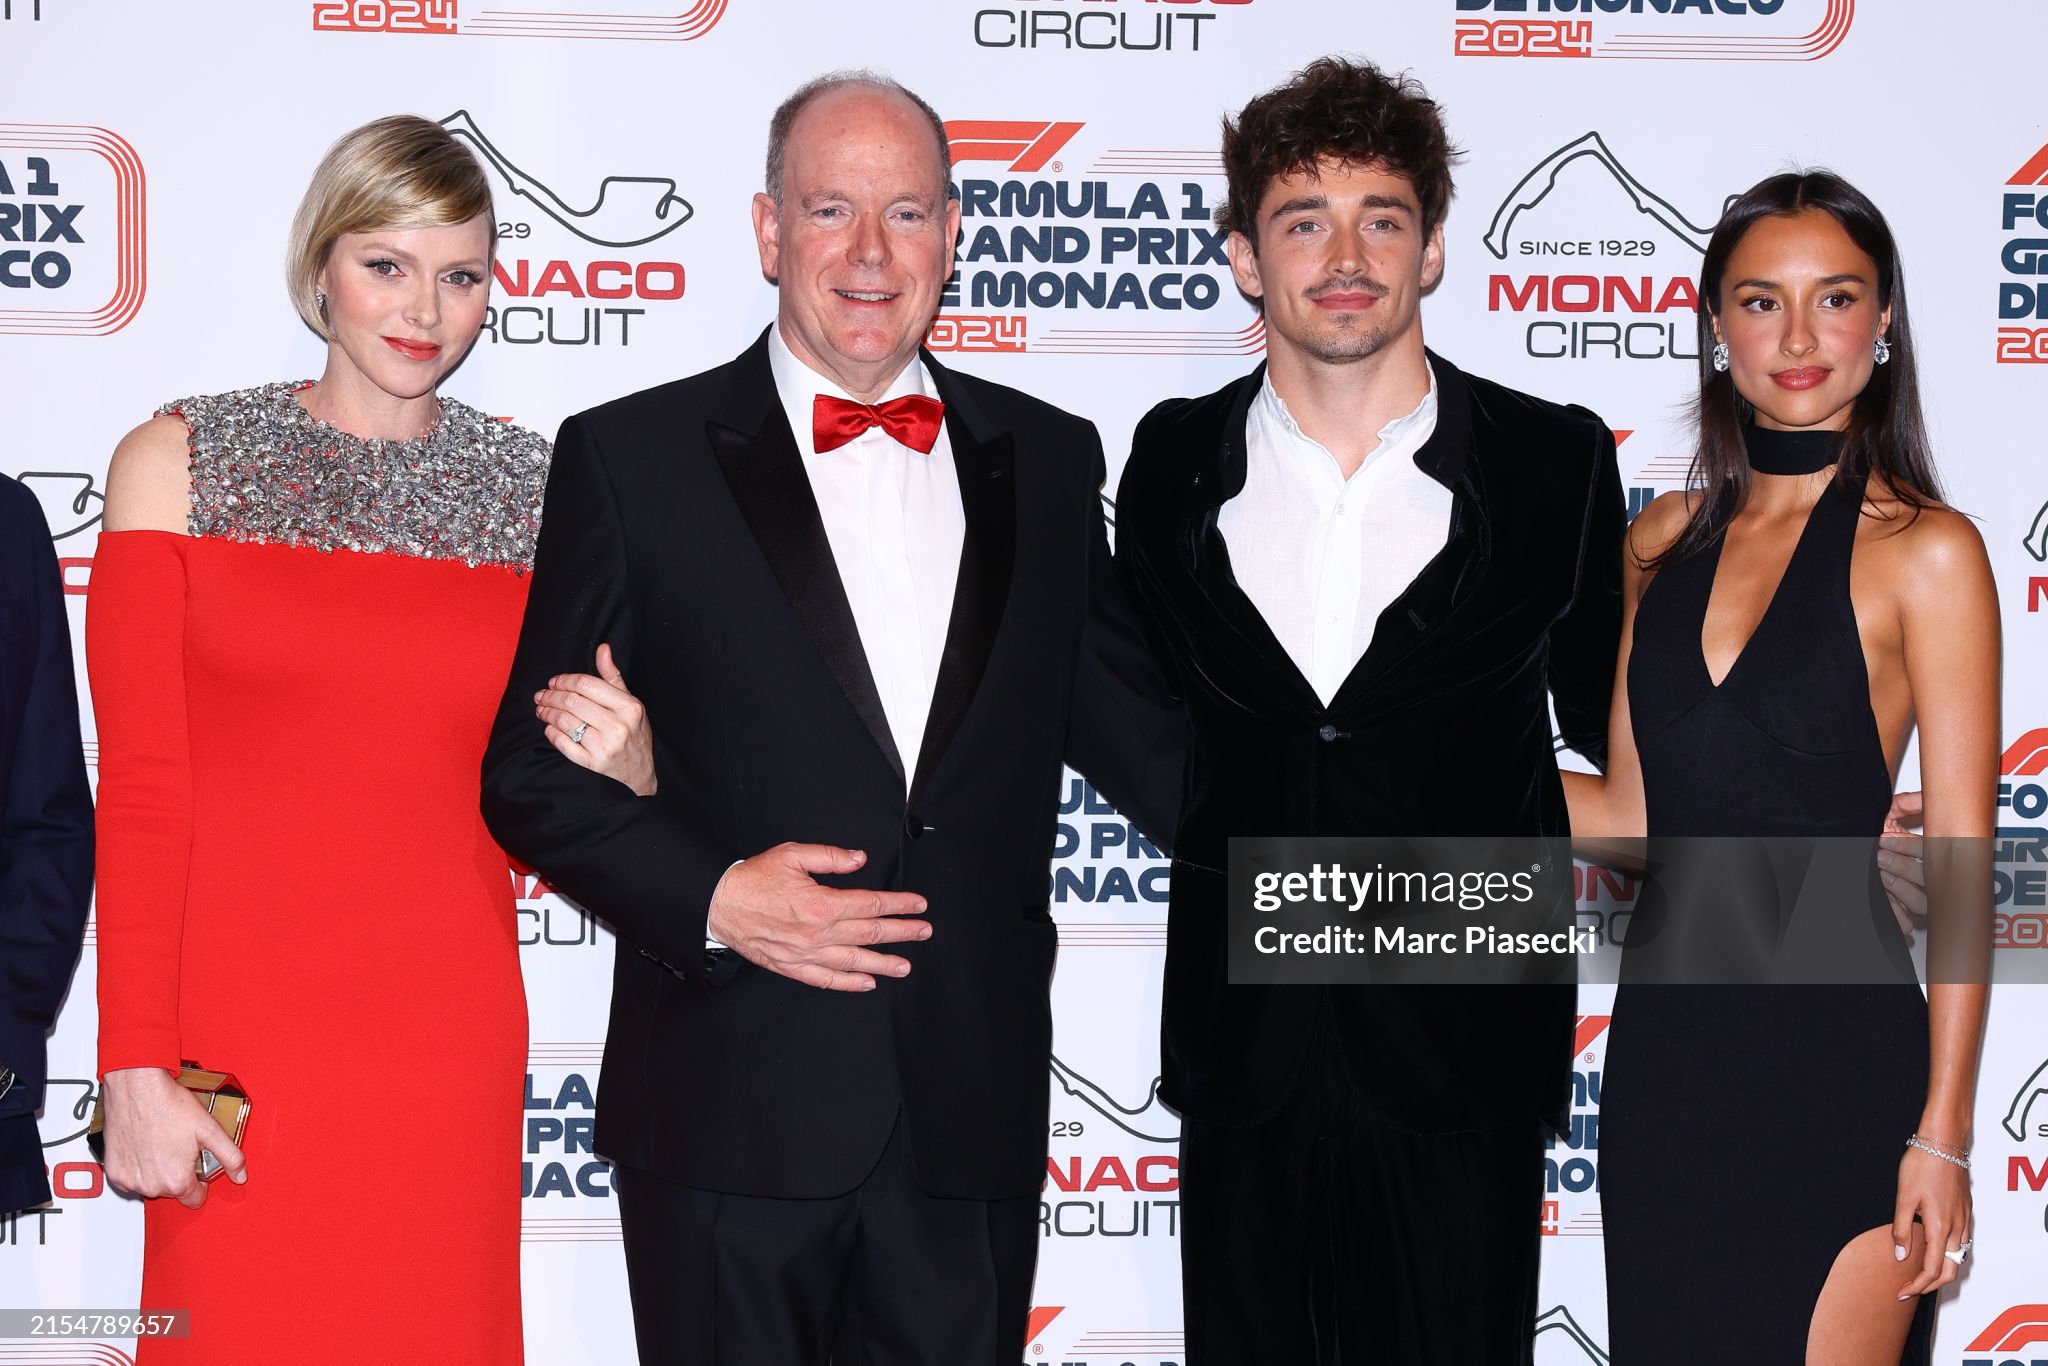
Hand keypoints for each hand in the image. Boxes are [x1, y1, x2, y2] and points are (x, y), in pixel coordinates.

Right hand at [99, 1067, 245, 1206]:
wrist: (137, 1088)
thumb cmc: (169, 1105)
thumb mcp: (210, 1130)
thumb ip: (230, 1157)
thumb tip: (240, 1175)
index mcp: (176, 1180)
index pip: (194, 1200)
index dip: (202, 1185)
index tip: (200, 1171)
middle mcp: (150, 1185)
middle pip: (173, 1192)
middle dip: (180, 1174)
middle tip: (181, 1148)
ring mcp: (129, 1180)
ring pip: (151, 1186)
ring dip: (158, 1172)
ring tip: (164, 1145)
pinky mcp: (113, 1171)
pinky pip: (130, 1179)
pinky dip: (138, 1169)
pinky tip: (146, 1148)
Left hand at [536, 643, 656, 795]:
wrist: (640, 775)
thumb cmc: (634, 735)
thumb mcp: (630, 704)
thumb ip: (613, 677)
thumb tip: (603, 649)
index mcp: (629, 707)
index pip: (587, 684)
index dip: (565, 680)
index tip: (554, 682)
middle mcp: (618, 726)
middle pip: (572, 701)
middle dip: (551, 695)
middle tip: (541, 695)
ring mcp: (604, 747)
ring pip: (564, 721)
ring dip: (546, 712)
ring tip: (541, 709)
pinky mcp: (592, 764)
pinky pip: (562, 743)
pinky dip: (551, 732)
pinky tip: (550, 728)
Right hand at [707, 844, 930, 991]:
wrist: (719, 904)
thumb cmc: (753, 880)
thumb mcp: (793, 854)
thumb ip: (830, 857)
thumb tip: (859, 859)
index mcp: (821, 904)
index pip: (871, 905)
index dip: (898, 905)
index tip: (917, 905)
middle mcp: (817, 933)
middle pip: (870, 934)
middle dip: (902, 932)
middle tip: (923, 931)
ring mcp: (806, 954)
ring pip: (854, 961)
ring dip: (883, 963)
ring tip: (905, 965)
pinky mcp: (792, 967)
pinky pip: (826, 979)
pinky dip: (849, 983)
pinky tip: (866, 982)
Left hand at [1880, 790, 1925, 940]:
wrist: (1841, 845)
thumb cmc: (1867, 837)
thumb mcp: (1884, 816)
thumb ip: (1905, 805)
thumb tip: (1927, 797)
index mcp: (1923, 855)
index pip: (1934, 854)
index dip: (1913, 848)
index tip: (1887, 838)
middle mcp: (1920, 878)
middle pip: (1932, 882)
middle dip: (1906, 867)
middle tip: (1881, 856)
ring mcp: (1909, 898)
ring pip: (1923, 904)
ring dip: (1903, 889)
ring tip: (1880, 874)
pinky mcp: (1896, 915)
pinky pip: (1907, 924)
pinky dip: (1897, 914)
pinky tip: (1883, 898)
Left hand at [1893, 1143, 1970, 1298]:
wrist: (1943, 1142)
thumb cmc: (1922, 1165)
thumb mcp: (1904, 1197)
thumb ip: (1902, 1229)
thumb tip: (1901, 1256)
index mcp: (1940, 1227)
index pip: (1933, 1270)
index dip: (1918, 1286)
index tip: (1902, 1292)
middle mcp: (1957, 1228)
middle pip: (1950, 1271)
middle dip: (1931, 1285)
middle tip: (1910, 1288)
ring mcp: (1964, 1220)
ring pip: (1959, 1258)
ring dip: (1942, 1272)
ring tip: (1920, 1274)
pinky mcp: (1966, 1211)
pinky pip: (1962, 1243)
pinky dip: (1950, 1256)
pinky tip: (1935, 1251)